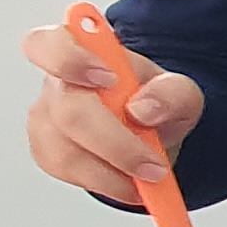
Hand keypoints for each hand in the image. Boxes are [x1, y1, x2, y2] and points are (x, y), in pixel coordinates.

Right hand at [19, 20, 199, 198]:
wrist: (152, 128)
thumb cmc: (155, 99)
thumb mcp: (180, 91)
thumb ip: (170, 93)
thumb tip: (143, 109)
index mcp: (83, 50)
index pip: (49, 44)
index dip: (70, 60)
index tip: (109, 79)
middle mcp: (57, 82)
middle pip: (68, 113)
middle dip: (116, 145)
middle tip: (152, 165)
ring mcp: (47, 118)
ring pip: (64, 152)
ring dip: (111, 172)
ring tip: (146, 176)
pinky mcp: (46, 150)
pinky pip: (67, 173)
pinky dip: (103, 182)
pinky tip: (125, 179)